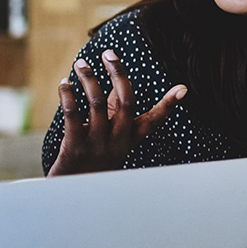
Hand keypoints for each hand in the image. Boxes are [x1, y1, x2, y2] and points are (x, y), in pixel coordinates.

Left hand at [47, 49, 184, 175]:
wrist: (72, 194)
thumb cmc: (92, 163)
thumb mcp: (110, 142)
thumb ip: (114, 115)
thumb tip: (119, 84)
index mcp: (129, 140)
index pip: (153, 122)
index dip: (168, 105)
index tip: (182, 89)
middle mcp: (117, 142)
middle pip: (126, 102)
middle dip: (119, 74)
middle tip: (108, 53)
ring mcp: (96, 144)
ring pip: (97, 103)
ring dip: (89, 78)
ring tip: (81, 63)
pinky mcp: (74, 146)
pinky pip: (72, 114)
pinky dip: (68, 95)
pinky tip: (64, 83)